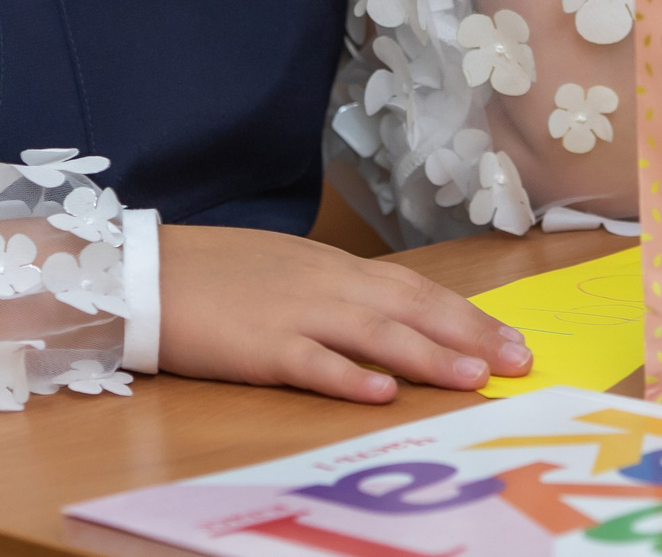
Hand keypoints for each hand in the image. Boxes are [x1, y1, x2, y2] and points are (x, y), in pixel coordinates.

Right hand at [159, 224, 530, 401]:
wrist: (143, 270)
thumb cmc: (210, 274)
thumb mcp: (282, 270)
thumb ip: (330, 291)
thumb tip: (380, 316)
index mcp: (330, 266)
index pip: (413, 288)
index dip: (465, 313)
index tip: (509, 337)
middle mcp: (323, 285)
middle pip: (409, 307)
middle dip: (468, 334)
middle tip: (517, 360)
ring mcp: (292, 314)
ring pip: (374, 334)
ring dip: (427, 355)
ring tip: (473, 376)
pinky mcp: (258, 346)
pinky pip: (312, 362)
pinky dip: (348, 377)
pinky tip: (382, 394)